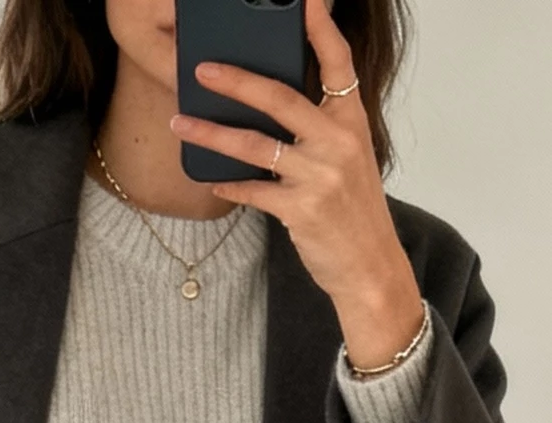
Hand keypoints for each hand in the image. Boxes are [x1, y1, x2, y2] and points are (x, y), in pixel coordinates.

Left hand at [170, 0, 425, 371]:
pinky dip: (230, 184)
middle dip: (236, 80)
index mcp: (351, 123)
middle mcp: (337, 143)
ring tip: (182, 123)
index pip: (338, 63)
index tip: (304, 0)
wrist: (369, 267)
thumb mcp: (347, 160)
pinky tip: (211, 177)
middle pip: (280, 97)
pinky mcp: (301, 210)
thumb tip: (270, 104)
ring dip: (212, 133)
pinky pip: (254, 190)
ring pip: (255, 144)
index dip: (321, 29)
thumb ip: (319, 129)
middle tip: (202, 69)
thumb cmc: (353, 212)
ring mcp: (319, 176)